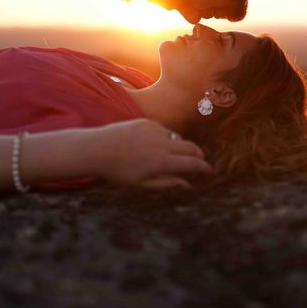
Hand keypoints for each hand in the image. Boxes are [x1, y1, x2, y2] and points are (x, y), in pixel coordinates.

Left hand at [88, 119, 212, 189]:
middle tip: (200, 161)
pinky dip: (165, 138)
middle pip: (191, 147)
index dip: (203, 167)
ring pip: (177, 138)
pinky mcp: (148, 122)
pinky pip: (164, 130)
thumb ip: (167, 183)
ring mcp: (156, 131)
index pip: (192, 163)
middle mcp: (163, 144)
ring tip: (175, 156)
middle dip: (198, 155)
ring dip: (181, 147)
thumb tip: (187, 185)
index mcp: (163, 162)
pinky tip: (155, 145)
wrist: (97, 149)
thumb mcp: (142, 184)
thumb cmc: (118, 172)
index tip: (209, 170)